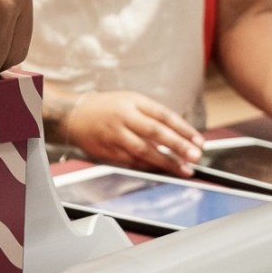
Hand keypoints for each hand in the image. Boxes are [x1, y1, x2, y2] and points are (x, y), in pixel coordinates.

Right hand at [48, 91, 205, 176]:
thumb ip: (152, 116)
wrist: (72, 115)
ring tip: (184, 170)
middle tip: (195, 156)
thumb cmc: (106, 108)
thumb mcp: (130, 101)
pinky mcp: (108, 151)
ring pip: (145, 151)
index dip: (183, 129)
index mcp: (132, 102)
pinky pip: (132, 161)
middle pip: (155, 132)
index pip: (164, 115)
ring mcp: (115, 135)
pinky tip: (161, 171)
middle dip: (178, 146)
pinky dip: (149, 167)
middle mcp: (124, 117)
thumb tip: (179, 134)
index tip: (199, 141)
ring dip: (166, 162)